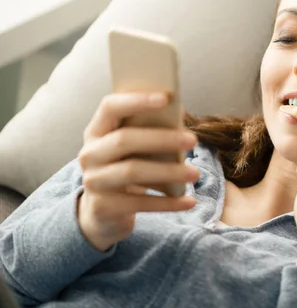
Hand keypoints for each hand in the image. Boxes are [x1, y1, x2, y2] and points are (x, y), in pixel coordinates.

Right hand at [76, 93, 198, 251]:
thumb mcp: (133, 148)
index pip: (110, 107)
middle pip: (124, 140)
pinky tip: (189, 201)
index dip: (137, 100)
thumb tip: (178, 112)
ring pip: (132, 171)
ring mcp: (94, 182)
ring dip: (169, 171)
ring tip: (196, 173)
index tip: (167, 97)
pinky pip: (140, 203)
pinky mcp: (104, 208)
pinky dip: (168, 203)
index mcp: (96, 131)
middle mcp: (89, 154)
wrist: (103, 211)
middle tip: (193, 140)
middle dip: (162, 138)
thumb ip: (148, 129)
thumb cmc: (127, 166)